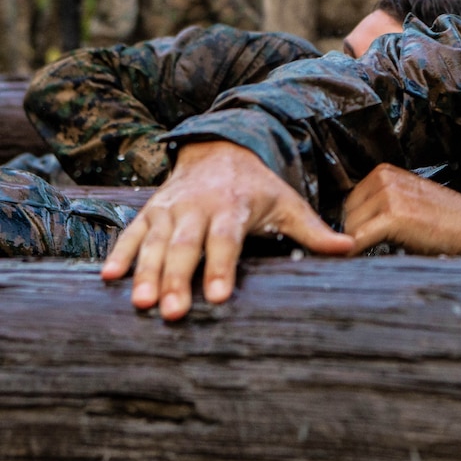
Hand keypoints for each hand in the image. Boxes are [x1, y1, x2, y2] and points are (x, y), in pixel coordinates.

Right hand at [101, 141, 353, 320]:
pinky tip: (109, 279)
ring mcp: (169, 210)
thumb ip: (314, 231)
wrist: (221, 149)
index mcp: (233, 207)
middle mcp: (197, 208)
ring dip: (145, 273)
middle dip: (177, 279)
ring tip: (141, 303)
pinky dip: (120, 254)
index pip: (226, 241)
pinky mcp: (150, 213)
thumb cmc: (259, 188)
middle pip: (185, 247)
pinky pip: (131, 234)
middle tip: (170, 311)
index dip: (222, 268)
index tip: (219, 296)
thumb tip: (350, 248)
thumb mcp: (288, 204)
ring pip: (154, 244)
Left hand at [342, 163, 460, 255]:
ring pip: (350, 228)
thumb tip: (351, 225)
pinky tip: (366, 260)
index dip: (353, 225)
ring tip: (376, 254)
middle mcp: (384, 178)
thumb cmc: (445, 221)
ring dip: (358, 245)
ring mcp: (388, 195)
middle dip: (354, 235)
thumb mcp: (408, 200)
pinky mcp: (393, 215)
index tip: (361, 240)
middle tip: (370, 250)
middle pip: (347, 214)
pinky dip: (357, 252)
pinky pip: (358, 239)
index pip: (350, 202)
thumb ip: (381, 204)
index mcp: (385, 172)